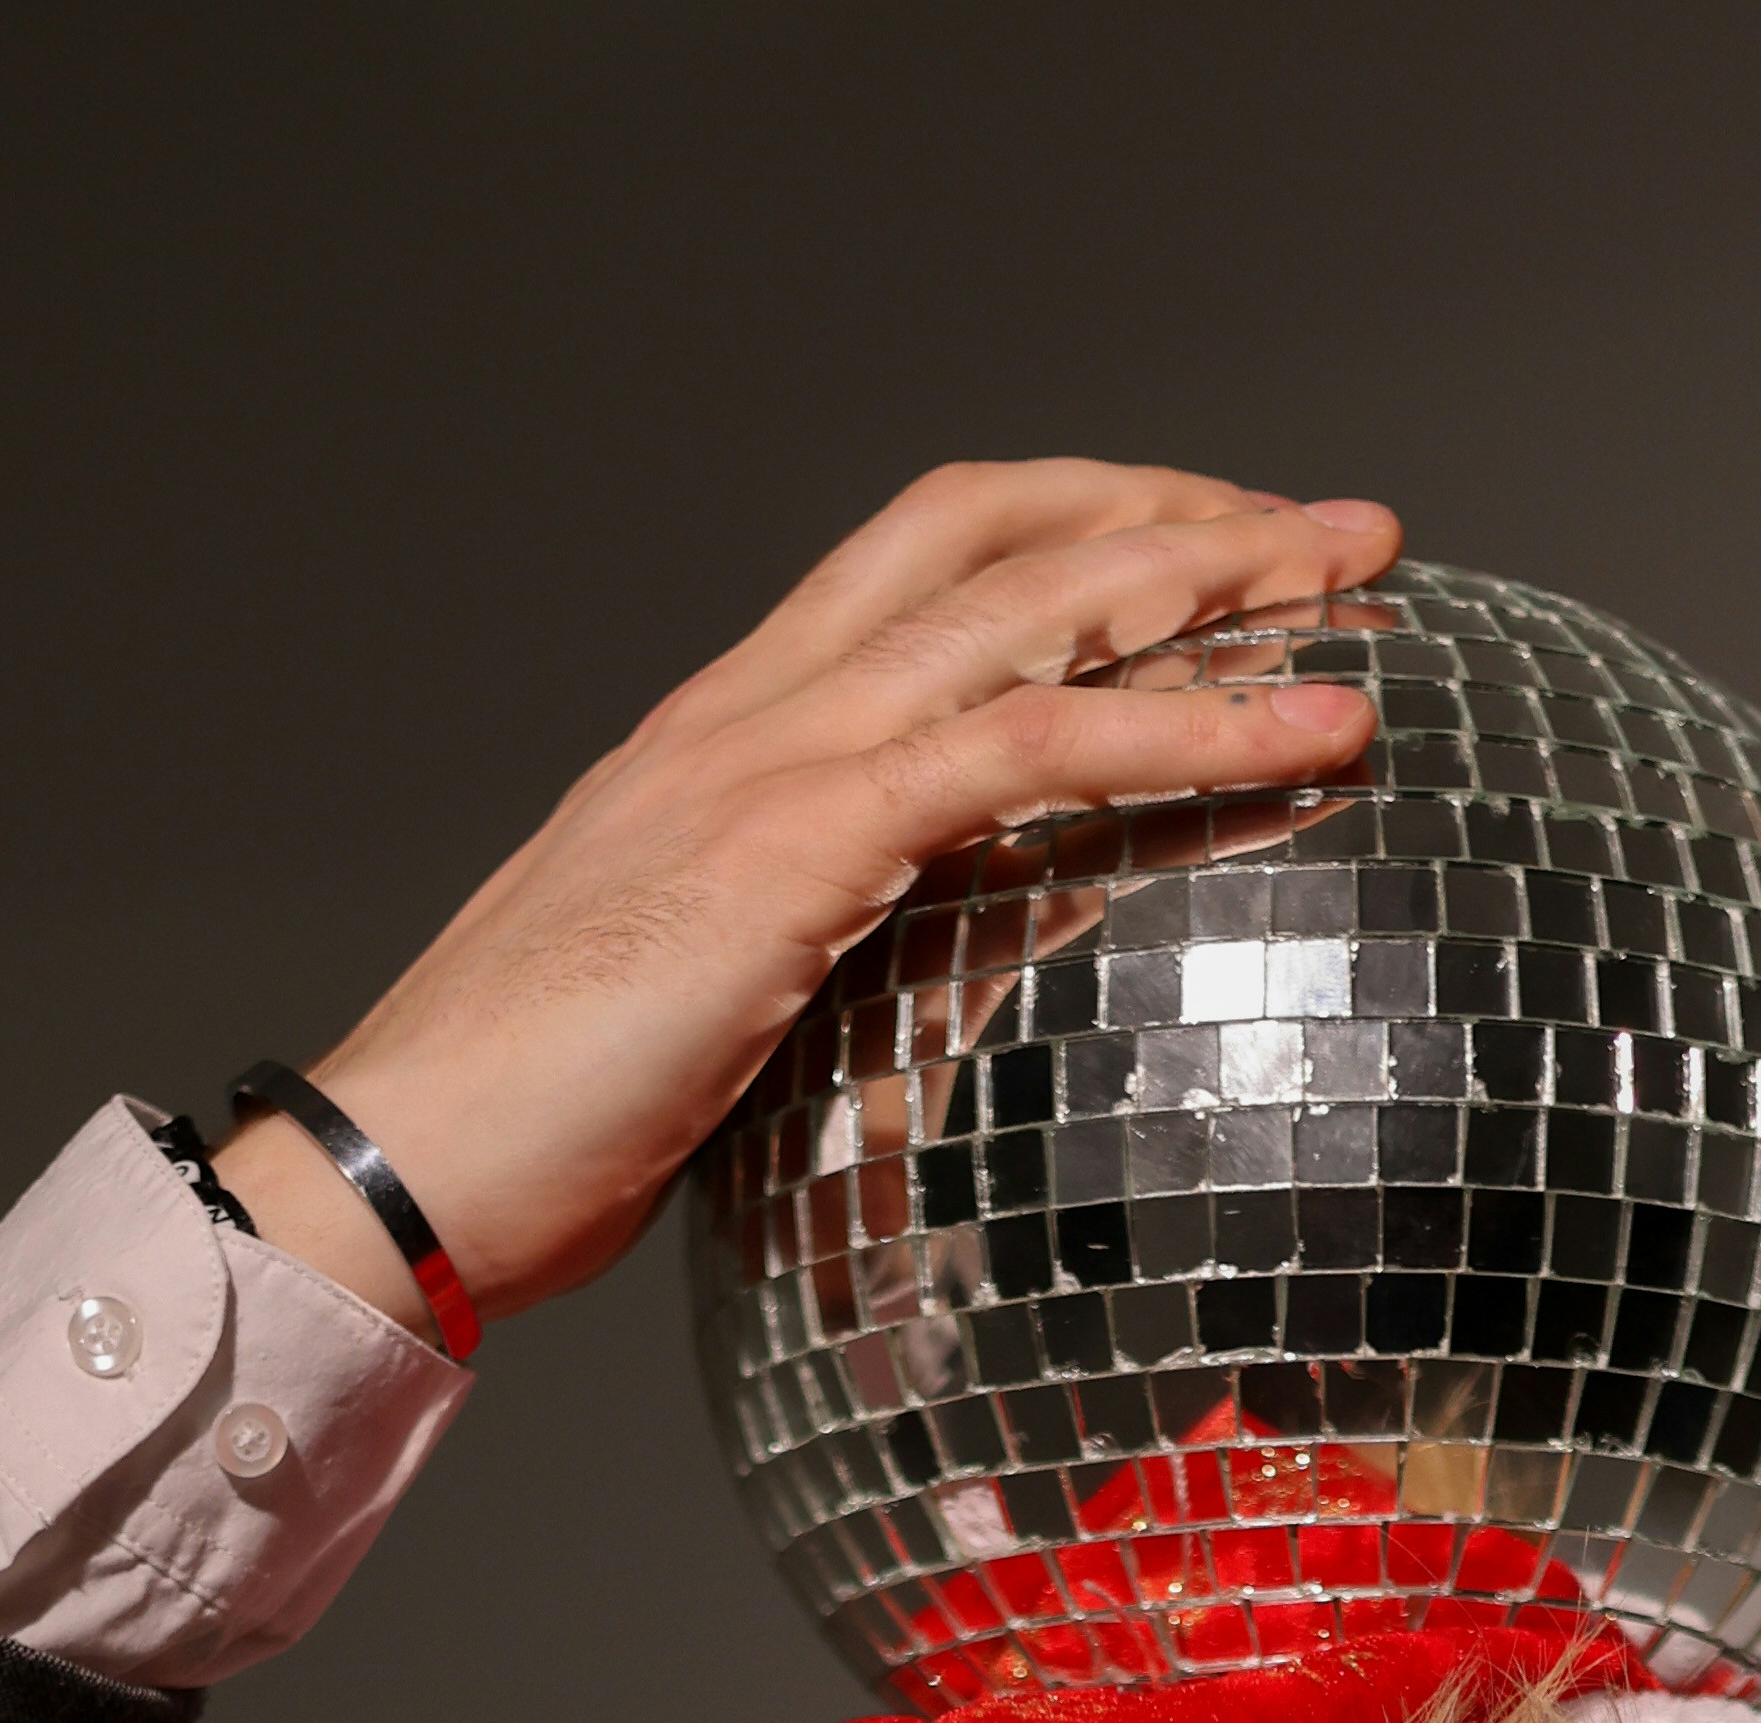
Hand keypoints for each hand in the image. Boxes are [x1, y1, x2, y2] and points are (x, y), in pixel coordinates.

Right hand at [225, 461, 1396, 1326]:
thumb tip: (989, 1007)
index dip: (1079, 537)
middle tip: (1335, 535)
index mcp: (728, 738)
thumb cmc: (534, 1139)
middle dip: (1178, 511)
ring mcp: (772, 758)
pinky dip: (1184, 720)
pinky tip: (1300, 733)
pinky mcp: (795, 844)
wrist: (402, 1173)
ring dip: (1214, 578)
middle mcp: (754, 706)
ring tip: (1358, 592)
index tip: (1206, 563)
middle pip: (998, 528)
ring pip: (1032, 597)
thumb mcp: (733, 1036)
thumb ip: (863, 987)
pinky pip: (1028, 743)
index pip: (929, 569)